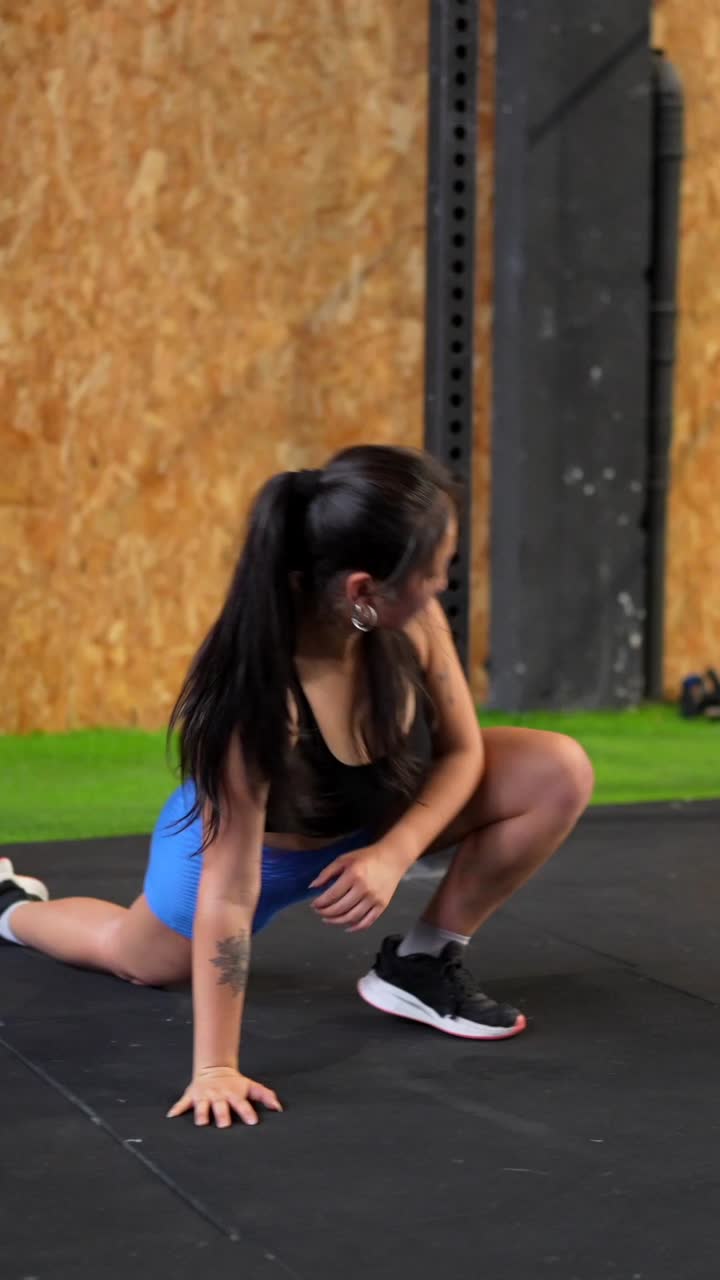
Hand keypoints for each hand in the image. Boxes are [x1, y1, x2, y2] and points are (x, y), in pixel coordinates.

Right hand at [167, 1067, 282, 1127]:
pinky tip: (171, 1117)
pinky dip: (177, 1109)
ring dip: (202, 1114)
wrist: (214, 1069)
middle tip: (224, 1124)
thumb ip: (265, 1095)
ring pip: (202, 1106)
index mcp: (233, 1095)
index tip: (253, 1122)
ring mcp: (204, 1096)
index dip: (247, 1112)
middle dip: (222, 1115)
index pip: (242, 1104)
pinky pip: (182, 1103)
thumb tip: (279, 1108)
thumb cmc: (234, 1083)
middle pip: (221, 1107)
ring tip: (201, 1123)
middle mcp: (218, 1096)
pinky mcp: (191, 1096)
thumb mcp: (250, 1086)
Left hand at [310, 843, 404, 931]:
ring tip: (328, 919)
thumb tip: (312, 887)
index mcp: (353, 875)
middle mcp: (364, 888)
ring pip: (351, 917)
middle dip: (326, 912)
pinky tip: (346, 927)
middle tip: (319, 912)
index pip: (332, 895)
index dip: (320, 903)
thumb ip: (327, 872)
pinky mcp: (382, 905)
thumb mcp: (344, 859)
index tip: (314, 904)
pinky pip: (367, 922)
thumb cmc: (367, 857)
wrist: (392, 858)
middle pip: (340, 908)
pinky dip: (355, 928)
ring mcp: (374, 899)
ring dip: (336, 921)